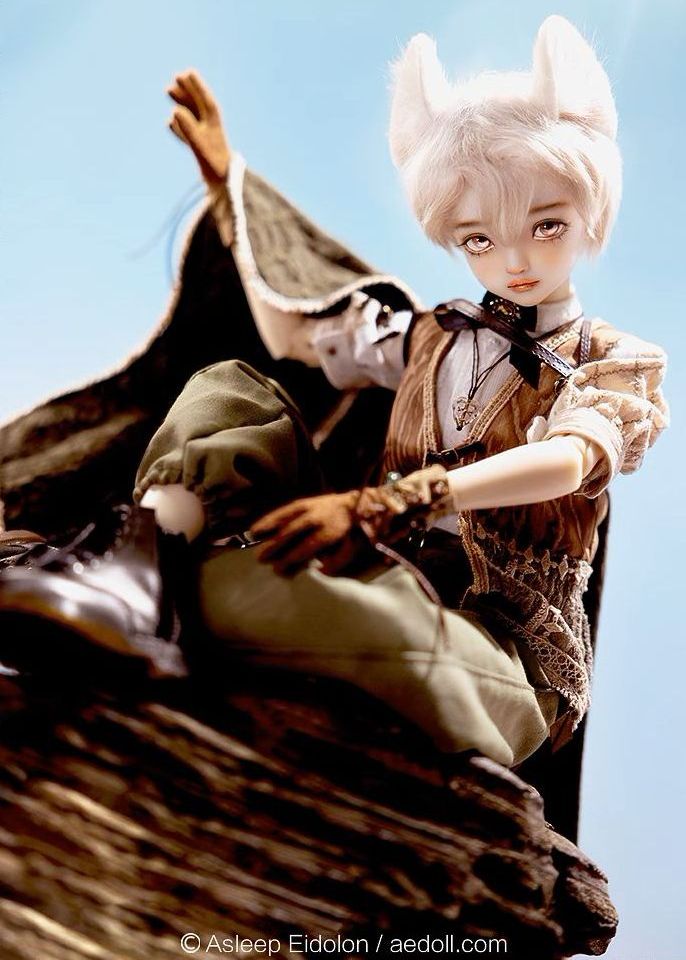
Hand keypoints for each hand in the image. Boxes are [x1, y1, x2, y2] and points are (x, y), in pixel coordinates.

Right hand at [167, 70, 229, 186]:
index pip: (206, 99)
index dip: (197, 86)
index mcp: (214, 122)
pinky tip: (169, 123)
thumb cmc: (214, 164)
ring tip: (168, 91)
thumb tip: (174, 112)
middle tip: (177, 77)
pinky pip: (188, 132)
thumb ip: (188, 128)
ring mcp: (205, 136)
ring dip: (181, 103)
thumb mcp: (199, 144)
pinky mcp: (201, 148)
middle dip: (188, 90)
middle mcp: (210, 126)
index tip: (187, 72)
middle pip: (198, 104)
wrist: (223, 184)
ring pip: (192, 115)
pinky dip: (180, 126)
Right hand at [249, 491, 366, 576]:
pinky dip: (271, 518)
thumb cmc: (352, 535)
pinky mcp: (305, 503)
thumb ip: (333, 564)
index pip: (305, 547)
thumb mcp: (349, 552)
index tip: (278, 569)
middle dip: (274, 546)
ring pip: (285, 519)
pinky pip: (284, 511)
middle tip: (261, 558)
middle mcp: (317, 518)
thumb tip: (315, 571)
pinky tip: (258, 526)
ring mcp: (310, 508)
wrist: (358, 505)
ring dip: (268, 529)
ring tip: (253, 539)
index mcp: (330, 532)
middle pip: (291, 533)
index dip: (290, 559)